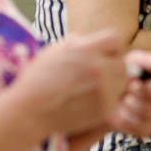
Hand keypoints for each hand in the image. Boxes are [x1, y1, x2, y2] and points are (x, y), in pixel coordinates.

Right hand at [11, 30, 127, 135]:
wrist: (28, 112)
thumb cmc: (36, 80)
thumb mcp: (53, 51)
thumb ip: (76, 42)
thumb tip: (89, 38)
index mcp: (85, 49)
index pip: (114, 39)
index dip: (109, 47)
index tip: (102, 55)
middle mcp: (97, 67)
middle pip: (121, 62)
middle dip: (112, 66)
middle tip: (99, 76)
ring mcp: (102, 89)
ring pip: (122, 82)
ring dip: (113, 84)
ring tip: (93, 89)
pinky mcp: (104, 109)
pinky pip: (116, 100)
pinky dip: (107, 101)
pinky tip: (90, 103)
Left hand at [107, 51, 150, 136]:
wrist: (106, 97)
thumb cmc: (123, 75)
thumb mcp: (133, 62)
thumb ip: (150, 61)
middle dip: (140, 88)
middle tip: (131, 85)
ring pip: (147, 110)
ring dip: (130, 103)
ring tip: (125, 98)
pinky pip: (140, 125)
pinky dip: (127, 118)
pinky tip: (123, 111)